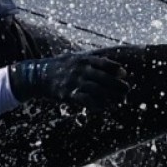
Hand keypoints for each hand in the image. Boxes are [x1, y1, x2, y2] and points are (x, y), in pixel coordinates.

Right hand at [8, 53, 128, 108]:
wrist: (39, 75)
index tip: (124, 74)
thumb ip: (97, 62)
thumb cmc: (62, 67)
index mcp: (83, 60)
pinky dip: (97, 104)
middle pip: (104, 78)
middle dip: (117, 85)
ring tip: (120, 101)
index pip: (104, 63)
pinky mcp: (68, 93)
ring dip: (111, 97)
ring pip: (98, 90)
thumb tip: (121, 69)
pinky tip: (104, 108)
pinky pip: (86, 100)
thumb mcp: (77, 59)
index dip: (115, 68)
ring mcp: (74, 82)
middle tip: (126, 90)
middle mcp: (80, 70)